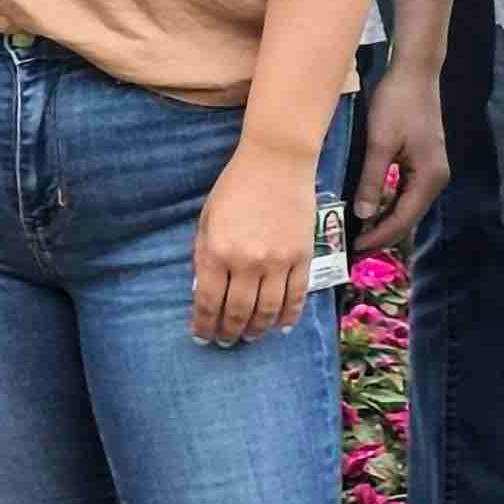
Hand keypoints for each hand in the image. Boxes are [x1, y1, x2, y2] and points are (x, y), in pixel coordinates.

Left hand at [191, 147, 323, 348]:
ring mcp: (277, 262)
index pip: (207, 302)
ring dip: (257, 330)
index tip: (202, 337)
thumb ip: (203, 255)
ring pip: (268, 311)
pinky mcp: (301, 258)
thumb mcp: (206, 220)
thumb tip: (202, 290)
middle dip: (229, 333)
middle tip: (226, 342)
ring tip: (250, 336)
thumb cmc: (235, 187)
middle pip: (238, 313)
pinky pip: (296, 297)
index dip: (203, 325)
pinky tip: (280, 326)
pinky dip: (288, 317)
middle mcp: (246, 262)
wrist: (276, 161)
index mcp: (216, 252)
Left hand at [347, 61, 449, 253]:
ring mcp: (431, 171)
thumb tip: (363, 215)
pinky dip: (388, 205)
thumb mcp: (379, 142)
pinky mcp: (423, 162)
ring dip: (384, 222)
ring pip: (406, 207)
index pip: (402, 220)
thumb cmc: (397, 103)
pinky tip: (370, 210)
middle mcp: (435, 180)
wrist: (414, 72)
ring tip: (358, 235)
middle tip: (353, 250)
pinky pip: (405, 193)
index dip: (378, 237)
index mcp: (429, 178)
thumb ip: (372, 181)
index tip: (354, 250)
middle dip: (381, 235)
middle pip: (407, 218)